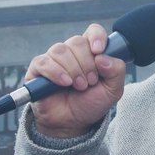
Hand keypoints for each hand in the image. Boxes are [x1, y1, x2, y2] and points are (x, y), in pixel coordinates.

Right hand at [26, 24, 126, 138]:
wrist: (71, 124)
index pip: (93, 31)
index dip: (96, 37)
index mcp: (90, 52)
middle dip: (86, 63)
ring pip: (61, 50)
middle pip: (77, 41)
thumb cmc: (90, 104)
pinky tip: (64, 83)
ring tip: (79, 86)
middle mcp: (71, 52)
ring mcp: (53, 59)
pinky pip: (44, 62)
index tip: (98, 51)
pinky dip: (55, 72)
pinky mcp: (38, 69)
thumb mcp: (113, 90)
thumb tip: (103, 57)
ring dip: (73, 70)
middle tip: (90, 82)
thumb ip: (117, 71)